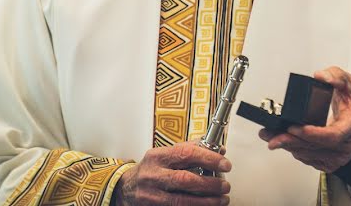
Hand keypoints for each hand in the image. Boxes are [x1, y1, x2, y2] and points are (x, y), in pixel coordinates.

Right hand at [112, 141, 231, 204]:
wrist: (125, 188)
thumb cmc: (150, 169)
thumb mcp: (165, 155)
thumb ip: (191, 150)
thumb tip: (219, 150)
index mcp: (157, 156)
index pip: (186, 153)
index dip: (208, 158)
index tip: (224, 164)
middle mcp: (153, 175)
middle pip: (184, 179)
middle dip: (209, 183)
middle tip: (225, 185)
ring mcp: (152, 194)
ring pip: (182, 200)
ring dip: (206, 201)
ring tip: (221, 199)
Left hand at [258, 66, 350, 172]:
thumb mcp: (349, 83)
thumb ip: (336, 76)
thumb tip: (321, 76)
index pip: (332, 136)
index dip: (312, 134)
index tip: (295, 128)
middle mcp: (346, 145)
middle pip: (316, 147)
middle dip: (291, 141)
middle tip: (272, 136)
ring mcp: (338, 156)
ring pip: (310, 154)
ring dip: (288, 146)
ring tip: (270, 137)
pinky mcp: (330, 162)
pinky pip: (309, 158)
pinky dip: (295, 150)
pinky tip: (284, 143)